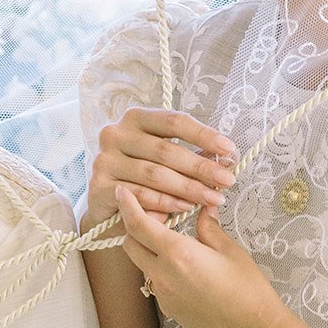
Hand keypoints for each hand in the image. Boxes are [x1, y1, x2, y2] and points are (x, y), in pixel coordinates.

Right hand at [85, 108, 235, 224]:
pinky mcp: (98, 186)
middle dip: (201, 167)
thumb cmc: (143, 178)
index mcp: (135, 118)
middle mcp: (115, 134)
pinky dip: (165, 203)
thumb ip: (190, 156)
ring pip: (154, 174)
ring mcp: (104, 160)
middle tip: (227, 181)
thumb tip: (225, 159)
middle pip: (166, 150)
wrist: (109, 207)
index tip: (229, 149)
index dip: (203, 135)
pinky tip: (185, 208)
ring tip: (212, 198)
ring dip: (188, 188)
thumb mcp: (166, 160)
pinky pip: (138, 195)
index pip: (174, 121)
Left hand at [115, 183, 292, 327]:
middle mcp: (163, 275)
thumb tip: (202, 209)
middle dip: (134, 227)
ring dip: (147, 249)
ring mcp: (163, 296)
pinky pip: (155, 283)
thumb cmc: (248, 289)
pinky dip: (159, 269)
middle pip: (130, 245)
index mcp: (177, 254)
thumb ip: (208, 228)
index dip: (127, 205)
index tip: (122, 192)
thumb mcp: (230, 251)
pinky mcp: (169, 311)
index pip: (138, 225)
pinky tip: (182, 266)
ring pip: (141, 264)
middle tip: (155, 216)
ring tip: (171, 239)